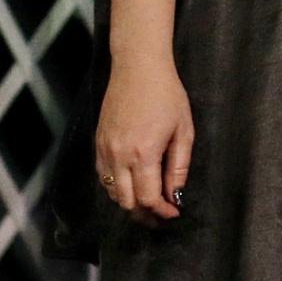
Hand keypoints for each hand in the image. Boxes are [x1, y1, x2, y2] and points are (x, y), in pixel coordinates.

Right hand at [93, 62, 194, 221]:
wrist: (137, 67)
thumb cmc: (166, 95)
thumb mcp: (183, 131)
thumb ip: (179, 167)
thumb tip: (174, 194)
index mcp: (144, 153)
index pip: (148, 198)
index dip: (161, 212)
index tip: (173, 213)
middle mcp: (119, 155)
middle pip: (127, 202)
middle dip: (145, 213)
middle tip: (160, 212)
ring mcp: (105, 149)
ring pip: (112, 192)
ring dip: (129, 201)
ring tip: (147, 199)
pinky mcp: (98, 142)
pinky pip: (102, 176)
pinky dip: (116, 186)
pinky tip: (131, 182)